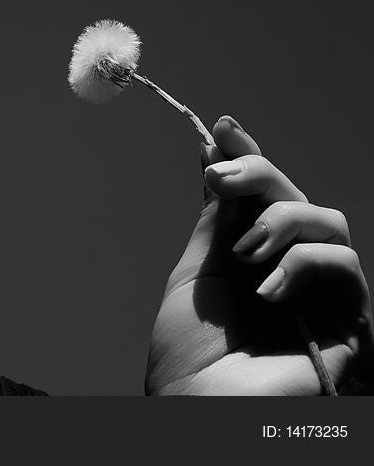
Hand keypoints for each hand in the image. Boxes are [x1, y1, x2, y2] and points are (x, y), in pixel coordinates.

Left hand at [146, 116, 373, 394]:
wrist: (197, 413)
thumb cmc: (189, 357)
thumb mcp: (195, 274)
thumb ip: (216, 221)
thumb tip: (214, 158)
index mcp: (254, 259)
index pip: (262, 197)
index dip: (248, 158)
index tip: (224, 126)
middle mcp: (291, 272)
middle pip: (297, 197)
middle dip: (258, 174)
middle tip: (221, 176)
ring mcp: (322, 297)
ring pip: (329, 221)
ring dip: (281, 221)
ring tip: (245, 253)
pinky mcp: (351, 324)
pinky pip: (344, 266)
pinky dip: (303, 262)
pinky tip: (266, 286)